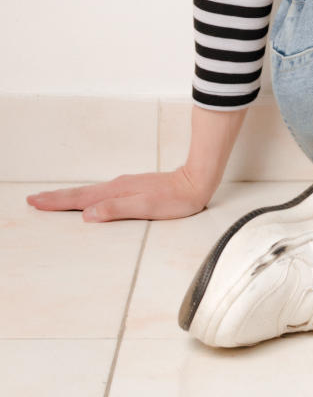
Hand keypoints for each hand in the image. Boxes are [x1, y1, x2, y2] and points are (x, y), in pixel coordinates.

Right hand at [26, 166, 212, 221]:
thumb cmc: (175, 200)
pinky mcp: (131, 189)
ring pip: (88, 192)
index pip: (80, 199)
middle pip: (80, 193)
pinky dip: (85, 196)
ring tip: (51, 199)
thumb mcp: (146, 208)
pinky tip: (86, 200)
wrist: (195, 181)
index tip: (35, 202)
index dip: (57, 202)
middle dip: (55, 197)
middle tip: (33, 199)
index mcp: (116, 192)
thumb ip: (116, 210)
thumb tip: (87, 214)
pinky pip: (100, 193)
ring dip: (67, 196)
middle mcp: (117, 187)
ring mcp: (124, 186)